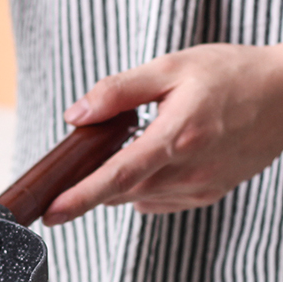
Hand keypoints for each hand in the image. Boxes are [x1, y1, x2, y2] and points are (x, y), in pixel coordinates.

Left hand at [43, 43, 282, 224]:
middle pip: (119, 191)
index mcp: (178, 137)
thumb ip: (119, 91)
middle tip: (75, 167)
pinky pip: (156, 200)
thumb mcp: (171, 68)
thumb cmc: (232, 74)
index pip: (117, 176)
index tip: (50, 213)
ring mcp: (199, 188)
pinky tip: (154, 159)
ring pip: (136, 198)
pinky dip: (142, 186)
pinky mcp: (206, 195)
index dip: (80, 197)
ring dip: (117, 182)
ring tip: (128, 148)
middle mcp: (189, 171)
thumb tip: (76, 116)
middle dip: (89, 186)